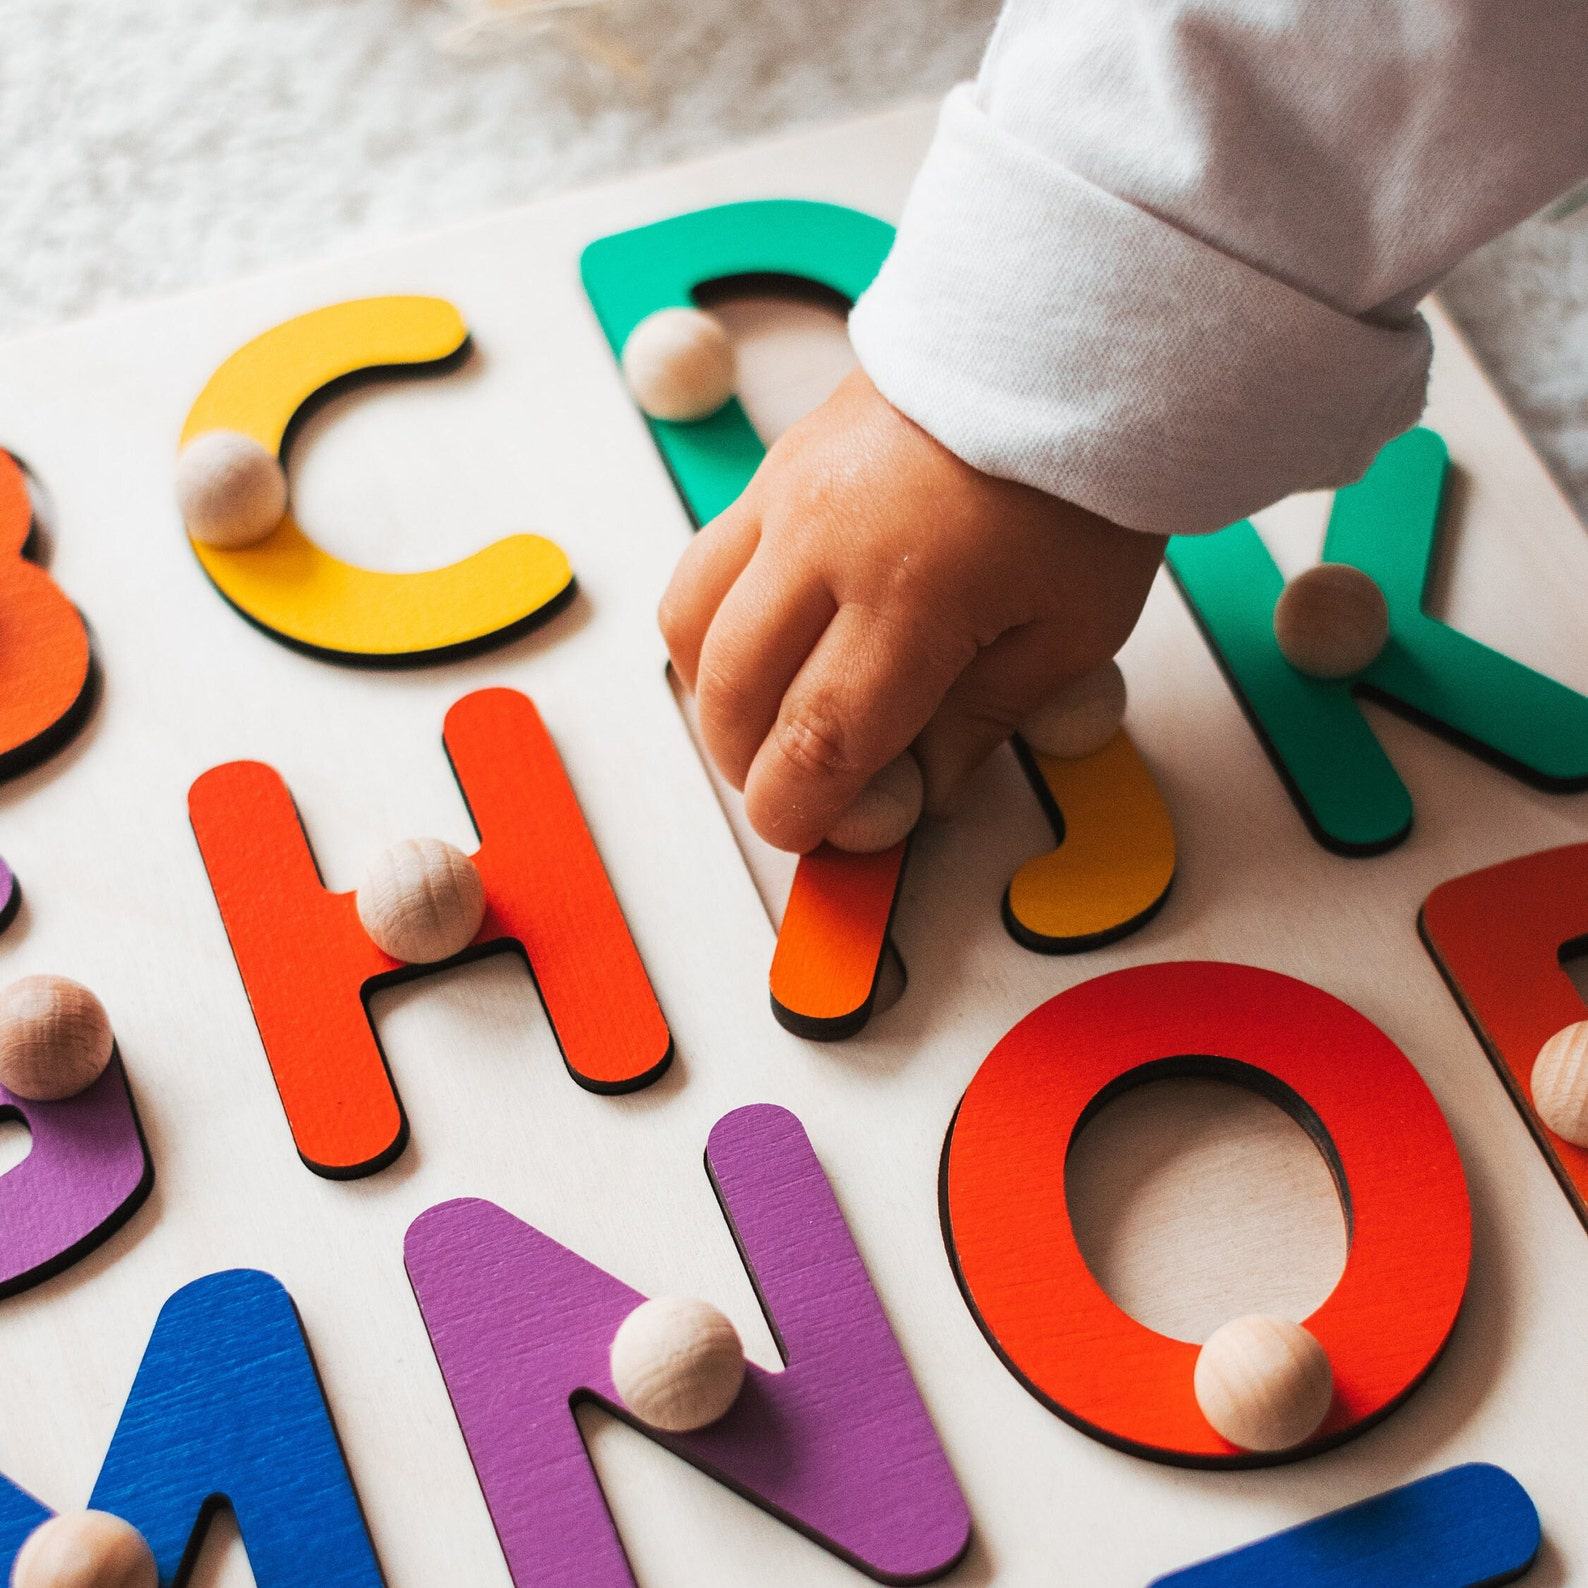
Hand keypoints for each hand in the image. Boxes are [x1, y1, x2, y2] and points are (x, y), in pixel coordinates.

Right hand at [659, 368, 1164, 852]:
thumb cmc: (1088, 482)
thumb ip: (987, 716)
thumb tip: (923, 786)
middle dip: (749, 766)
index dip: (803, 810)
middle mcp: (826, 542)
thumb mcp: (1075, 624)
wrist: (1071, 336)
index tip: (820, 835)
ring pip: (690, 622)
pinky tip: (769, 645)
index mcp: (913, 594)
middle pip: (732, 691)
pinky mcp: (777, 463)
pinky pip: (709, 560)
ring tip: (766, 724)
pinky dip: (719, 624)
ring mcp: (786, 494)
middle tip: (797, 792)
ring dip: (713, 696)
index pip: (819, 740)